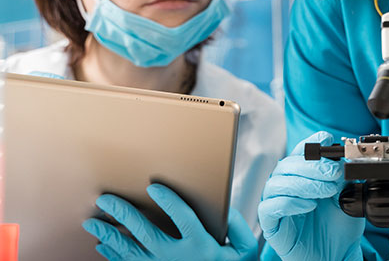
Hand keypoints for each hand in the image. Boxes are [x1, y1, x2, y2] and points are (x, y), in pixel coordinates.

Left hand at [82, 184, 256, 260]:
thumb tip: (224, 208)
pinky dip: (114, 256)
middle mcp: (178, 258)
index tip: (154, 186)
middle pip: (146, 233)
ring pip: (131, 252)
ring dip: (109, 236)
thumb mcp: (244, 249)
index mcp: (202, 246)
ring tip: (92, 222)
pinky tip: (102, 245)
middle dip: (124, 214)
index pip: (183, 217)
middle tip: (106, 199)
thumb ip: (236, 226)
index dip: (168, 200)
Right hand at [258, 131, 363, 260]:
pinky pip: (270, 207)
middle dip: (314, 166)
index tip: (328, 142)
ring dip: (304, 183)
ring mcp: (276, 203)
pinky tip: (309, 206)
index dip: (312, 144)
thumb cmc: (338, 227)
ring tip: (326, 191)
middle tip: (335, 173)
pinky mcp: (271, 224)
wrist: (336, 255)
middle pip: (288, 164)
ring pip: (277, 182)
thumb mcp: (347, 196)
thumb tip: (344, 158)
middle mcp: (286, 184)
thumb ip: (344, 177)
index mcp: (302, 174)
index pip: (300, 150)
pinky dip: (290, 203)